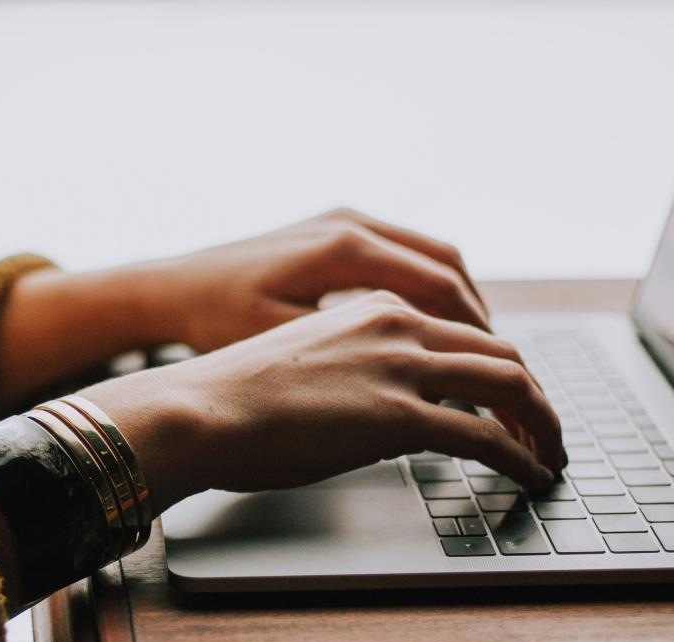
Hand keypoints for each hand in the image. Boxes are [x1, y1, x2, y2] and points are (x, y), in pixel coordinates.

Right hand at [78, 291, 563, 512]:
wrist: (198, 409)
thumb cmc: (232, 397)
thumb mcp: (305, 362)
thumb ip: (354, 370)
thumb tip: (377, 412)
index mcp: (373, 307)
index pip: (463, 329)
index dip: (499, 367)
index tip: (510, 399)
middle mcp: (397, 325)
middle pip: (500, 352)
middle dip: (534, 395)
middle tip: (545, 430)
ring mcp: (402, 367)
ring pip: (510, 385)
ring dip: (542, 424)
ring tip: (550, 455)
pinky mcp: (400, 416)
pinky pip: (487, 436)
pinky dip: (521, 457)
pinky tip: (530, 476)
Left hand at [130, 208, 490, 352]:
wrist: (170, 288)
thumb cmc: (215, 322)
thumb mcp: (286, 346)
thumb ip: (354, 360)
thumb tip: (420, 388)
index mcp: (345, 249)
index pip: (442, 290)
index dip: (479, 338)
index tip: (500, 376)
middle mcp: (352, 224)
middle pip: (449, 268)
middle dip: (481, 321)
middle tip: (504, 370)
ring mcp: (344, 220)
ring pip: (432, 257)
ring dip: (461, 303)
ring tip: (479, 351)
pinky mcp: (334, 229)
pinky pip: (404, 254)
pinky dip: (430, 288)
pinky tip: (433, 328)